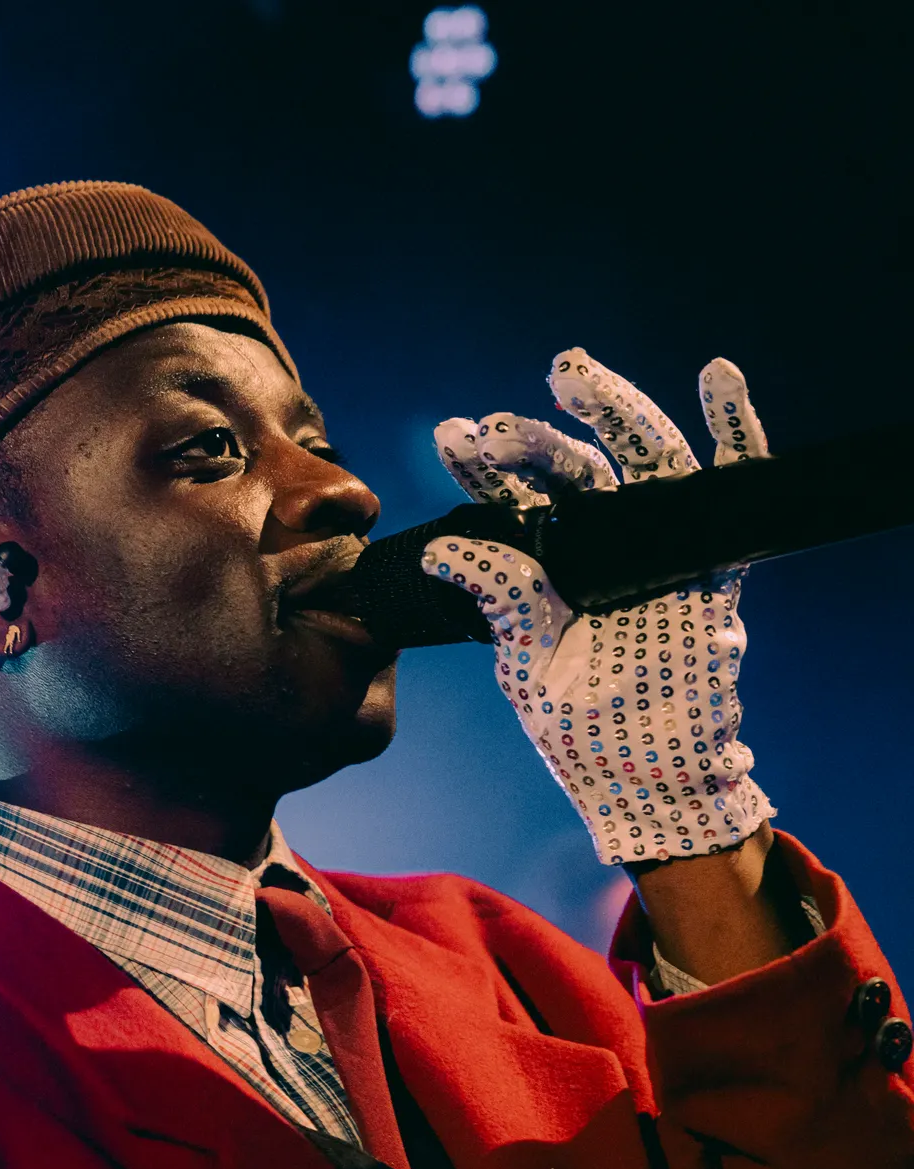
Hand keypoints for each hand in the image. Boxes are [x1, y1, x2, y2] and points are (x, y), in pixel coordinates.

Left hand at [423, 351, 774, 867]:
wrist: (655, 784)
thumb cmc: (587, 734)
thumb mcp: (529, 668)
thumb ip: (501, 603)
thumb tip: (441, 549)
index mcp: (549, 569)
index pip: (513, 502)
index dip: (484, 468)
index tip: (452, 437)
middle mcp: (603, 547)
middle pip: (575, 470)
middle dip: (537, 437)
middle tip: (500, 425)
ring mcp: (661, 549)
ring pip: (642, 460)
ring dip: (612, 411)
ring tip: (571, 377)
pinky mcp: (712, 566)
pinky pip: (731, 488)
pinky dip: (734, 433)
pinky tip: (717, 380)